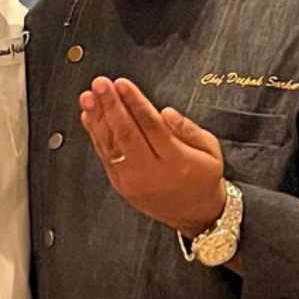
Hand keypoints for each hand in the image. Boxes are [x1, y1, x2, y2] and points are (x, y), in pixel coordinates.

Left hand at [79, 77, 225, 236]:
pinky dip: (95, 135)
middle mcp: (152, 172)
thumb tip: (166, 112)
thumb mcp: (210, 150)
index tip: (122, 84)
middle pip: (127, 134)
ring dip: (97, 118)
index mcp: (177, 161)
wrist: (195, 214)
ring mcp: (133, 181)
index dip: (135, 103)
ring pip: (111, 145)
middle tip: (101, 84)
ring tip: (88, 97)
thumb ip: (188, 129)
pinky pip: (105, 157)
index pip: (151, 126)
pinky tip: (89, 117)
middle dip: (111, 106)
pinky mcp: (121, 185)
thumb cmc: (203, 177)